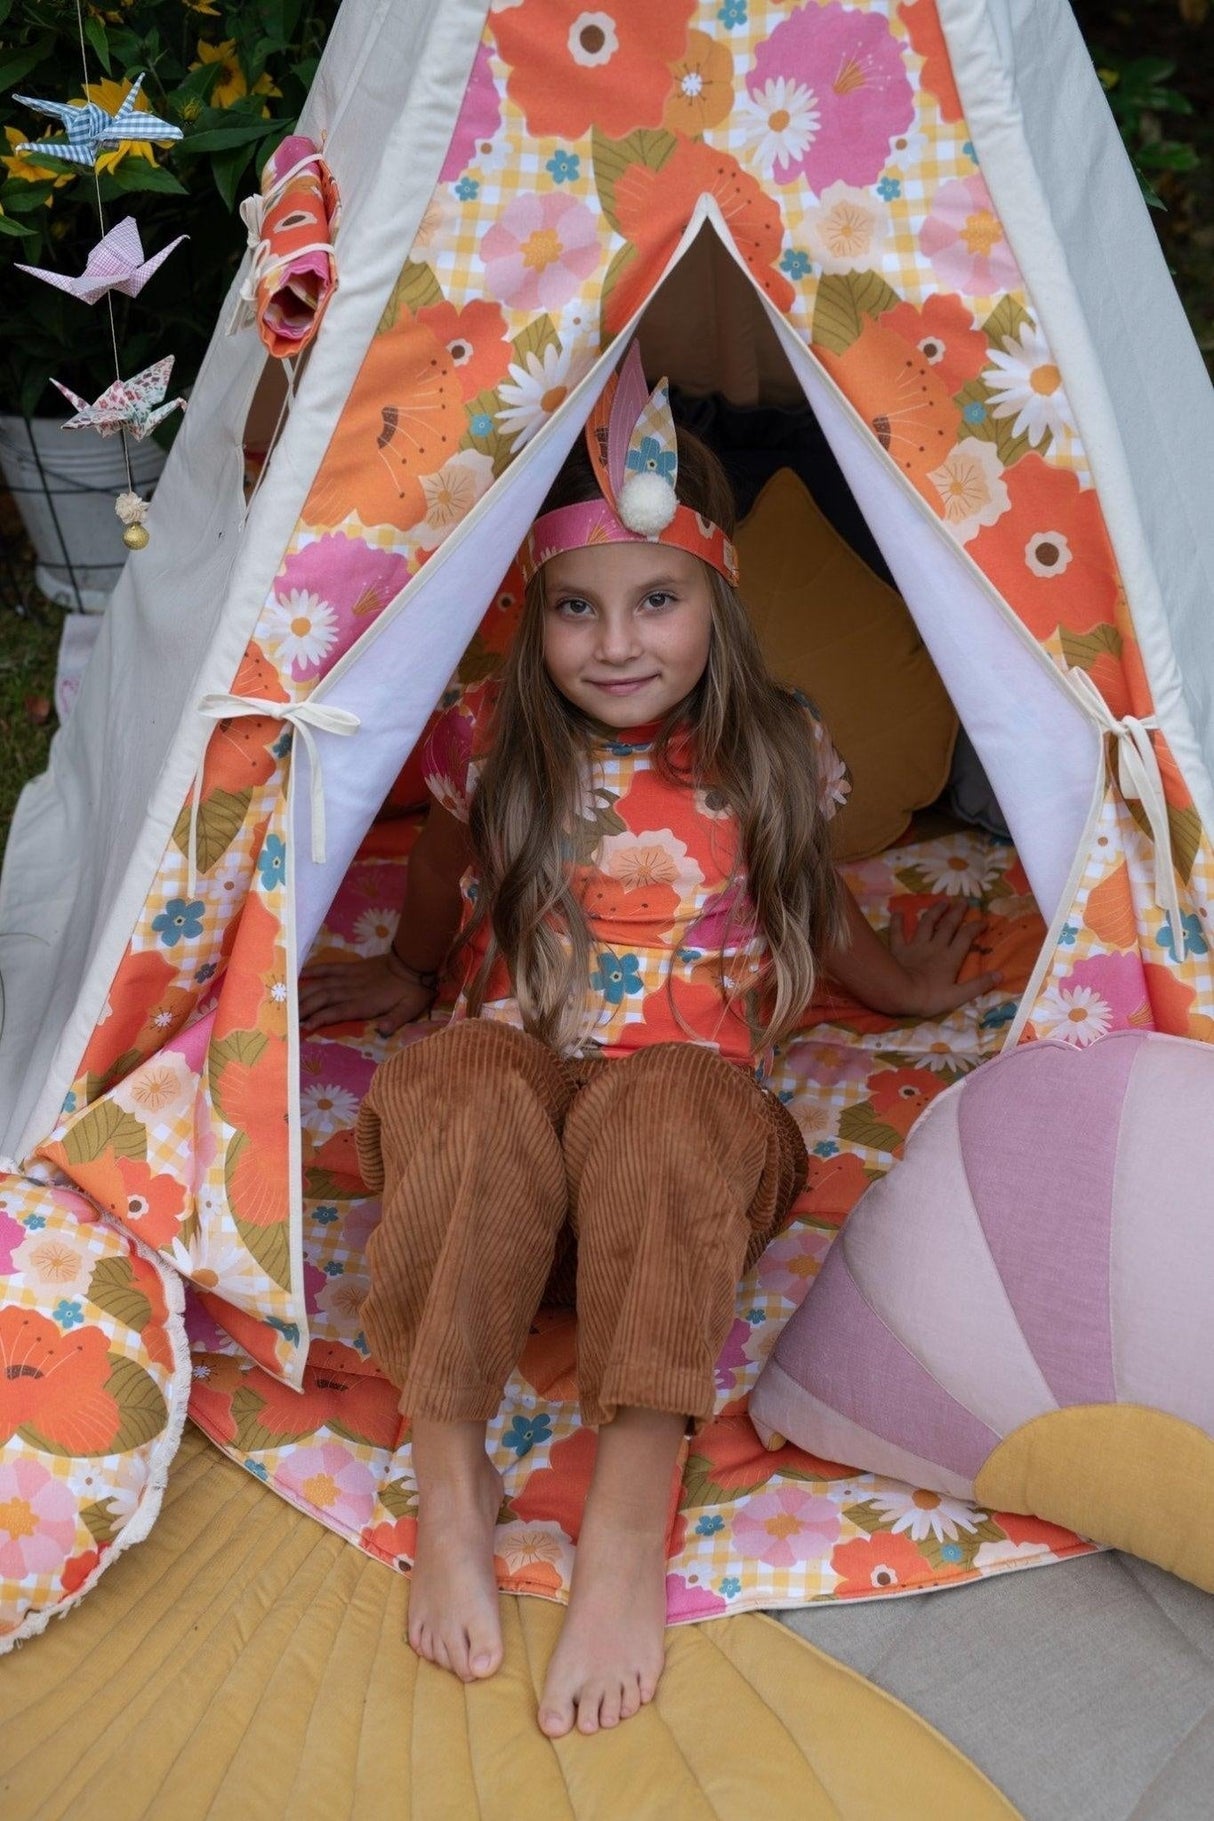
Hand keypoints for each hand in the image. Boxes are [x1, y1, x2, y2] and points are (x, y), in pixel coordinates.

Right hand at [299, 954, 435, 1035]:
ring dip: (305, 991)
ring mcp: (351, 976)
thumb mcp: (410, 1008)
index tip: (305, 1026)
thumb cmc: (412, 990)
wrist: (413, 962)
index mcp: (365, 1003)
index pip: (337, 1011)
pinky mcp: (352, 967)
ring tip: (288, 1000)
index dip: (320, 1018)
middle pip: (324, 998)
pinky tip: (301, 973)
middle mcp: (353, 990)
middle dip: (305, 1007)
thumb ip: (396, 1019)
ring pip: (323, 983)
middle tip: (287, 1017)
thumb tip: (383, 1031)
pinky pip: (331, 968)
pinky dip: (315, 969)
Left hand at [887, 901, 1001, 1016]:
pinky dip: (897, 922)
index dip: (975, 927)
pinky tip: (898, 912)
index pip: (966, 937)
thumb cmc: (930, 997)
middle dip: (957, 912)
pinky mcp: (899, 949)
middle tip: (963, 901)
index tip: (984, 920)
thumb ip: (978, 985)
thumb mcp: (958, 996)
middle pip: (948, 925)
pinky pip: (897, 933)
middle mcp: (935, 946)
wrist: (900, 993)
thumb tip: (1000, 974)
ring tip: (942, 901)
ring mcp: (916, 946)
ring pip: (926, 924)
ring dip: (935, 911)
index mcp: (950, 957)